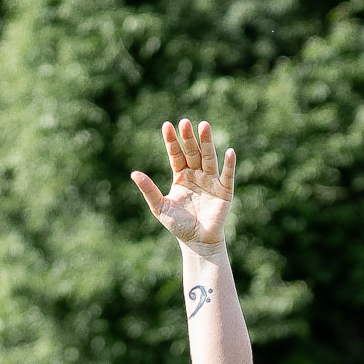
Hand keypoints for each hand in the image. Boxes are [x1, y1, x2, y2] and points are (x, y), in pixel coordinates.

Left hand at [131, 117, 235, 250]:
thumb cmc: (178, 225)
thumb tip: (134, 173)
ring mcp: (211, 181)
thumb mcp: (160, 207)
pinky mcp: (224, 191)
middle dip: (188, 138)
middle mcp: (196, 174)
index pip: (176, 154)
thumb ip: (149, 190)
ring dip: (207, 143)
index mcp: (181, 176)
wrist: (197, 242)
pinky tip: (229, 152)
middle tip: (185, 122)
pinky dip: (229, 164)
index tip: (167, 126)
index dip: (171, 141)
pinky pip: (227, 175)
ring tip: (204, 126)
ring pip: (208, 158)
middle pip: (192, 152)